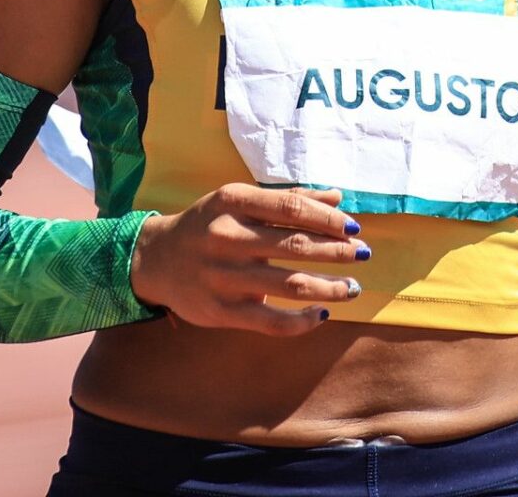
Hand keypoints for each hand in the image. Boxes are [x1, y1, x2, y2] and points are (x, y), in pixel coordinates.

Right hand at [129, 183, 371, 334]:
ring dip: (330, 288)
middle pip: (295, 245)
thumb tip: (338, 196)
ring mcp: (223, 276)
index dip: (329, 218)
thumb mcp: (239, 201)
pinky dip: (302, 321)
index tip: (354, 228)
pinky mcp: (221, 311)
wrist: (155, 260)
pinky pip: (272, 321)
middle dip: (336, 251)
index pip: (292, 207)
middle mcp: (226, 237)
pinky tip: (322, 314)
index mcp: (232, 201)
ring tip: (353, 288)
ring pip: (289, 284)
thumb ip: (288, 199)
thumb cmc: (208, 225)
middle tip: (363, 255)